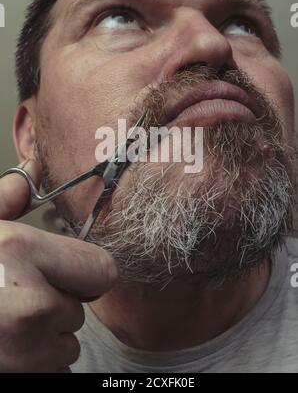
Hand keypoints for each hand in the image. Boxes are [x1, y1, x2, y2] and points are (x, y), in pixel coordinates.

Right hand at [0, 159, 117, 371]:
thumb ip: (1, 201)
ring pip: (65, 344)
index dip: (84, 271)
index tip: (64, 271)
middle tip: (14, 297)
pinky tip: (3, 348)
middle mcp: (30, 304)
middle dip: (56, 303)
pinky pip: (50, 371)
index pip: (103, 270)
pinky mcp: (21, 378)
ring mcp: (24, 350)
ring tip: (2, 325)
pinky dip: (34, 364)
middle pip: (80, 308)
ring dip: (43, 338)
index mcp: (19, 253)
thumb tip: (28, 173)